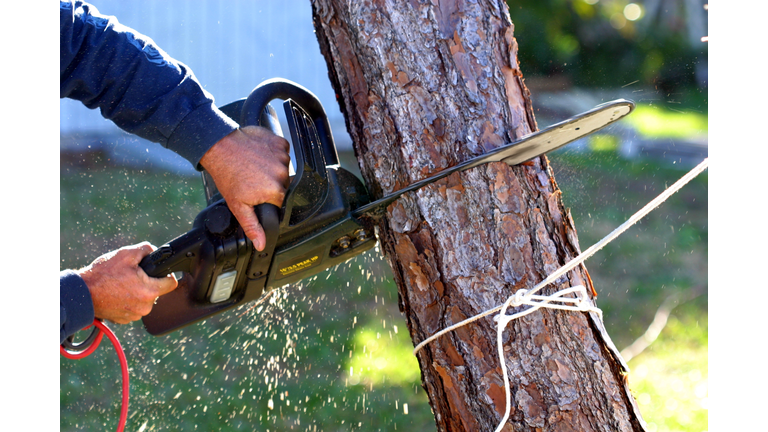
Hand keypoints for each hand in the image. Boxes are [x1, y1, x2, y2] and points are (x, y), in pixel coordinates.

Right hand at [77, 242, 177, 323]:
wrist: (81, 293)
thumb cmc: (102, 274)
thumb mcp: (126, 254)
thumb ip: (147, 250)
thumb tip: (156, 252)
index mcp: (149, 291)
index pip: (171, 283)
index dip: (166, 274)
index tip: (158, 271)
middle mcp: (145, 307)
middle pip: (156, 291)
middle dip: (148, 282)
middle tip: (132, 276)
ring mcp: (134, 315)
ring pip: (144, 300)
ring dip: (137, 292)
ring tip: (122, 284)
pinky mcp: (125, 320)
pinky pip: (134, 307)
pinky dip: (128, 300)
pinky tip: (117, 293)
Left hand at [200, 126, 290, 249]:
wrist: (219, 147)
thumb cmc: (227, 175)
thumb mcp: (238, 206)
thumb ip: (252, 226)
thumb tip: (262, 244)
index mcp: (275, 191)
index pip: (281, 201)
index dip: (269, 199)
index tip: (258, 193)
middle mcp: (283, 173)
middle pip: (283, 184)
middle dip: (271, 184)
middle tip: (253, 180)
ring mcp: (282, 156)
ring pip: (283, 168)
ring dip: (272, 168)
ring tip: (254, 166)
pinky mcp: (280, 142)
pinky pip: (283, 152)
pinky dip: (273, 153)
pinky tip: (259, 156)